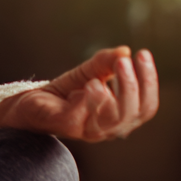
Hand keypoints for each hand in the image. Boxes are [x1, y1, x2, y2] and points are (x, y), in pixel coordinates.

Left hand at [0, 47, 157, 141]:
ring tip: (104, 74)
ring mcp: (87, 130)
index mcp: (120, 116)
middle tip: (124, 61)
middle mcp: (108, 127)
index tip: (143, 53)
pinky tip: (88, 84)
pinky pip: (80, 117)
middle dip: (131, 85)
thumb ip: (106, 62)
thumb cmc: (65, 91)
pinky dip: (88, 101)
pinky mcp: (66, 126)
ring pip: (110, 119)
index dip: (149, 81)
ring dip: (110, 94)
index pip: (146, 106)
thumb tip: (125, 50)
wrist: (31, 103)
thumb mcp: (89, 72)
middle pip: (132, 113)